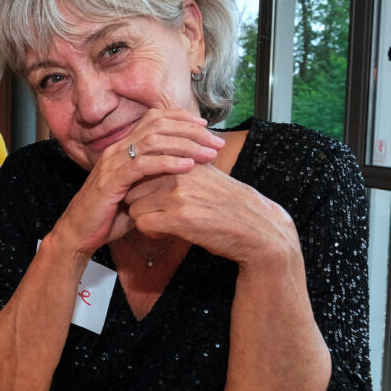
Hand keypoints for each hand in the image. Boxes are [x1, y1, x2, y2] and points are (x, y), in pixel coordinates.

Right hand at [52, 109, 223, 255]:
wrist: (79, 233)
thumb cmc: (108, 215)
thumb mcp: (136, 191)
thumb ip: (155, 178)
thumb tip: (185, 172)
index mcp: (123, 148)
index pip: (154, 119)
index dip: (182, 119)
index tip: (206, 129)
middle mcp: (118, 149)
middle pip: (158, 125)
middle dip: (191, 131)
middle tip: (216, 142)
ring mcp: (113, 163)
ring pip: (153, 140)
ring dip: (185, 145)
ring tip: (208, 154)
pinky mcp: (112, 180)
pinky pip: (143, 165)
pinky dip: (167, 162)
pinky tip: (187, 166)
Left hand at [123, 162, 296, 265]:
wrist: (257, 228)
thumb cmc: (230, 203)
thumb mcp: (207, 174)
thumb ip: (182, 165)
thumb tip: (154, 163)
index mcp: (185, 158)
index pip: (143, 165)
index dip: (142, 184)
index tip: (152, 195)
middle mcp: (179, 172)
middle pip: (133, 187)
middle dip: (140, 203)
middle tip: (156, 213)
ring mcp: (178, 195)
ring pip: (134, 207)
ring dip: (144, 219)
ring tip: (163, 224)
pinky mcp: (179, 218)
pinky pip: (143, 224)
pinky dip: (150, 232)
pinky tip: (166, 232)